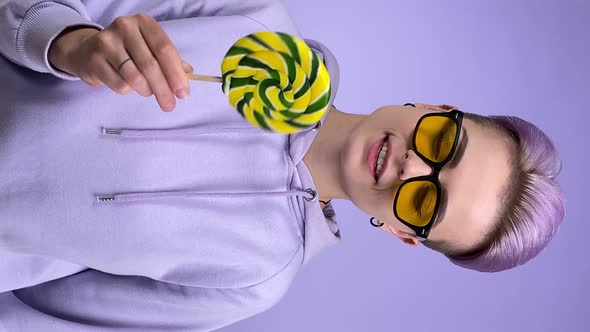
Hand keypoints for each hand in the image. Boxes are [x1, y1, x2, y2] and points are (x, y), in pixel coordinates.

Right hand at [48, 14, 193, 111]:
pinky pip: (120, 85)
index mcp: (144, 22)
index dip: (176, 73)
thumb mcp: (150, 48)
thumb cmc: (127, 51)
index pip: (164, 49)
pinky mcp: (94, 59)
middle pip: (150, 65)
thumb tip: (188, 76)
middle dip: (163, 89)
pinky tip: (128, 85)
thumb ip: (170, 61)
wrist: (88, 50)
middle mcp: (125, 27)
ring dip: (146, 91)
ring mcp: (107, 42)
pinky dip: (129, 91)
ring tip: (148, 92)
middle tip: (170, 105)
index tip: (183, 93)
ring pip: (135, 77)